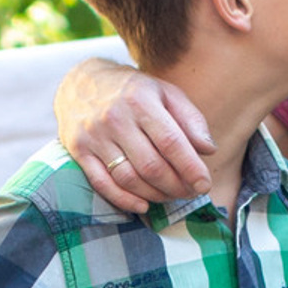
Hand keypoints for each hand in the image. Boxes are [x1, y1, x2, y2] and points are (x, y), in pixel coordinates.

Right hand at [56, 59, 214, 210]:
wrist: (81, 81)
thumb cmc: (133, 91)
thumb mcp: (165, 93)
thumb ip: (190, 119)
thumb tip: (209, 150)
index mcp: (140, 100)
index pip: (170, 142)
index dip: (190, 167)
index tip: (204, 185)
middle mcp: (115, 118)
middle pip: (151, 166)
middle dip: (175, 186)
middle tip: (189, 192)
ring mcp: (94, 136)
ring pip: (129, 179)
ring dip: (154, 195)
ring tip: (170, 195)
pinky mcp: (79, 151)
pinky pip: (103, 184)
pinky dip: (125, 200)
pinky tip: (143, 205)